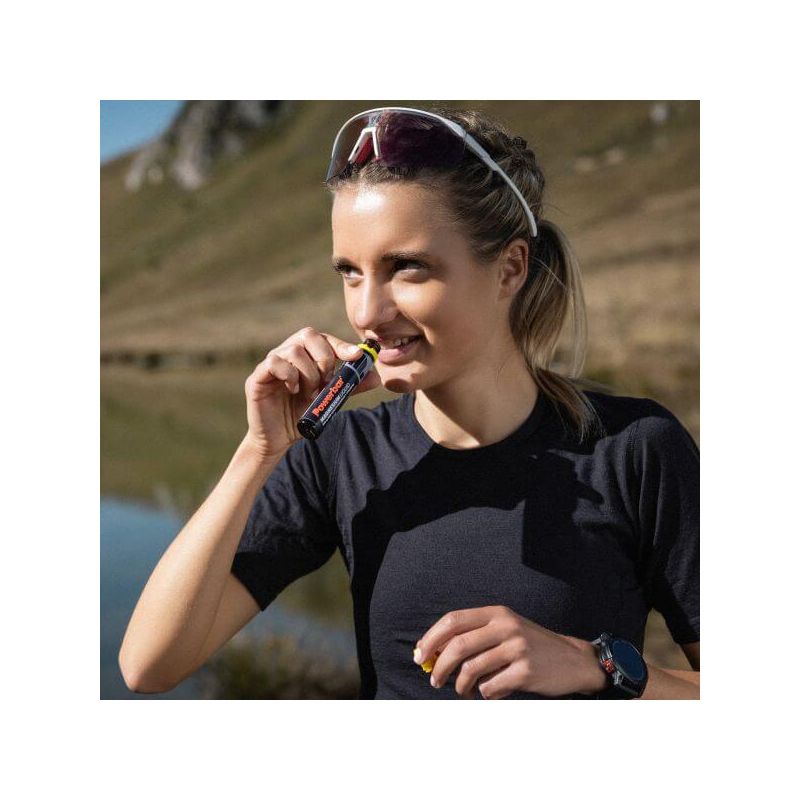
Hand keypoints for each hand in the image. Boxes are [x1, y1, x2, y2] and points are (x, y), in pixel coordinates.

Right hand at [244, 327, 380, 458]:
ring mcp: (271, 363)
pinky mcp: (258, 376)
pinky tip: (294, 391)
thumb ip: (350, 386)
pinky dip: (289, 375)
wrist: (279, 439)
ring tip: (309, 392)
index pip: (324, 338)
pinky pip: (274, 362)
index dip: (341, 345)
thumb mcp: (331, 399)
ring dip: (309, 373)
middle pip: (308, 334)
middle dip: (324, 357)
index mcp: (305, 355)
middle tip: (326, 381)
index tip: (357, 356)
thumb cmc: (304, 415)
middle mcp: (287, 353)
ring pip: (294, 350)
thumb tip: (376, 376)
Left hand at [415, 605, 606, 698]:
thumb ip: (473, 636)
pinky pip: (490, 688)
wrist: (573, 660)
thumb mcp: (504, 630)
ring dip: (460, 686)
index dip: (431, 638)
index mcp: (496, 613)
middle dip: (439, 666)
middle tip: (434, 681)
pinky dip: (484, 694)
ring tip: (463, 691)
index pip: (453, 620)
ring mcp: (517, 648)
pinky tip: (491, 692)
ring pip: (471, 669)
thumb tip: (431, 652)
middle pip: (458, 645)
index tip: (420, 655)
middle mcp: (506, 626)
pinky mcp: (526, 671)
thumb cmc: (529, 646)